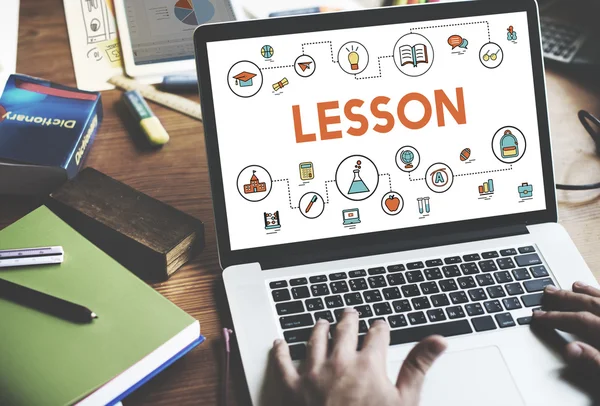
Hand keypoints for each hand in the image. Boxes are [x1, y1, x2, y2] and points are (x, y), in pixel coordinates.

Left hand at [272, 308, 446, 405]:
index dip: (380, 328)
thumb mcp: (404, 401)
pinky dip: (281, 350)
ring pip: (315, 339)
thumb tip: (438, 340)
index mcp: (368, 364)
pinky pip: (282, 362)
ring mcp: (313, 373)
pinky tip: (280, 343)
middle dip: (349, 320)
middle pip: (344, 330)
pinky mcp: (291, 387)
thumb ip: (418, 366)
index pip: (377, 335)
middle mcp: (339, 362)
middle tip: (350, 313)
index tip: (381, 326)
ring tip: (322, 322)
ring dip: (319, 328)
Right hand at [533, 282, 599, 372]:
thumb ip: (595, 362)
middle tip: (548, 292)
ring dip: (588, 293)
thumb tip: (570, 349)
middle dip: (567, 298)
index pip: (580, 320)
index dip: (556, 317)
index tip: (538, 316)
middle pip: (591, 305)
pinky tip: (599, 296)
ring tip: (575, 286)